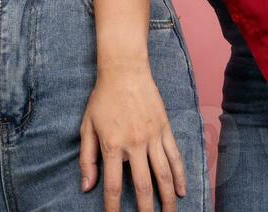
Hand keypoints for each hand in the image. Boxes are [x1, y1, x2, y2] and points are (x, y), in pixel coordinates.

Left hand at [79, 65, 187, 211]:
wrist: (125, 70)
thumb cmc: (102, 98)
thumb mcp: (87, 126)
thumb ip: (87, 159)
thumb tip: (87, 187)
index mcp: (112, 145)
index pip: (113, 185)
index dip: (113, 207)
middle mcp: (135, 144)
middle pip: (143, 185)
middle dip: (145, 209)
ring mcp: (153, 136)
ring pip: (163, 174)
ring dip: (167, 198)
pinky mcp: (165, 129)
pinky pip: (175, 157)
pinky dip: (179, 176)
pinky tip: (181, 192)